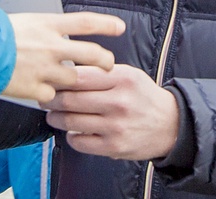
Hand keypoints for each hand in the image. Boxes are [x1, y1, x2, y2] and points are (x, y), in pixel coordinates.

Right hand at [3, 11, 124, 104]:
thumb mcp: (23, 22)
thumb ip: (43, 30)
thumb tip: (56, 34)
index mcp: (48, 25)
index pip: (85, 22)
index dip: (106, 24)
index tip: (120, 27)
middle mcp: (52, 46)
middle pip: (93, 54)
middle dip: (105, 61)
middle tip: (108, 65)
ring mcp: (46, 69)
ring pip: (75, 80)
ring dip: (73, 82)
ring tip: (66, 82)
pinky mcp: (37, 89)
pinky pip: (52, 97)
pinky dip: (48, 96)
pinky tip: (40, 93)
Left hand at [44, 64, 179, 159]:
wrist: (170, 124)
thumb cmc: (142, 96)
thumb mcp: (127, 73)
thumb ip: (99, 70)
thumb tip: (65, 67)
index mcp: (120, 78)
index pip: (78, 75)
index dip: (58, 77)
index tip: (50, 78)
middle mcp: (118, 102)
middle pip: (69, 99)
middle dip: (51, 99)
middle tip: (45, 97)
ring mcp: (115, 126)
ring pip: (71, 121)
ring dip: (55, 118)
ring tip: (52, 114)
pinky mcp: (114, 147)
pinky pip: (80, 142)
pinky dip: (71, 136)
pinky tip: (72, 130)